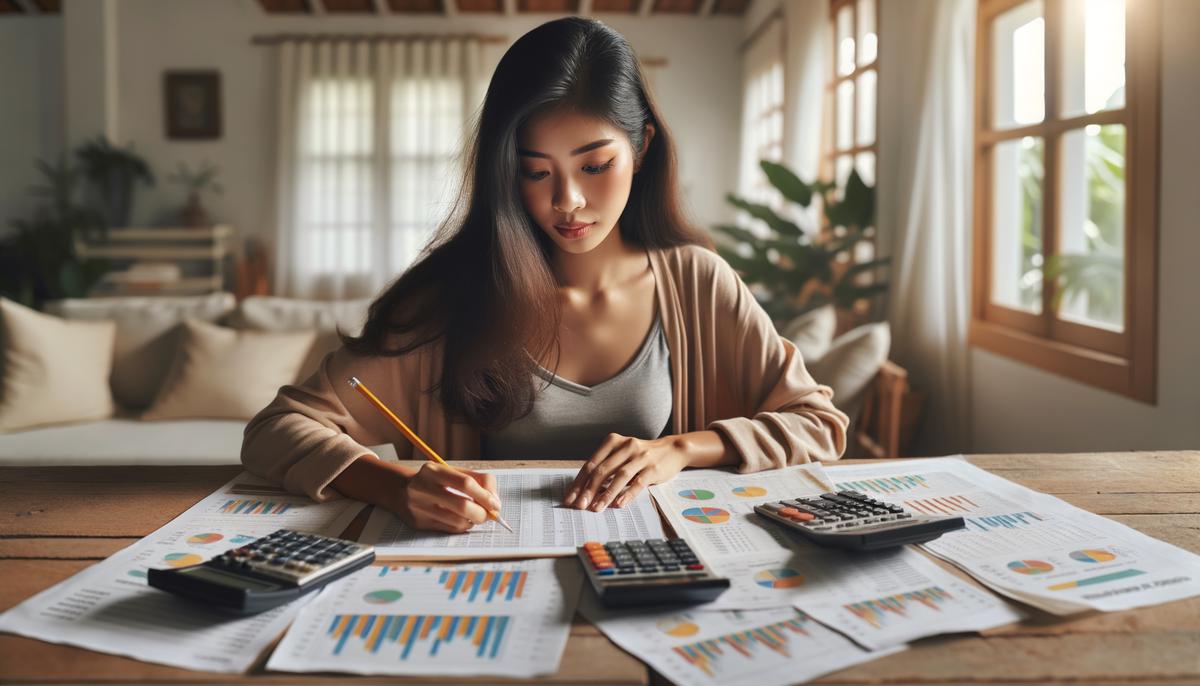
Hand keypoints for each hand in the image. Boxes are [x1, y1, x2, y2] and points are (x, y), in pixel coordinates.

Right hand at [390, 462, 500, 532]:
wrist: (400, 490)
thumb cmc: (434, 481)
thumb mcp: (452, 472)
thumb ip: (477, 480)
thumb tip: (495, 502)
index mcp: (432, 470)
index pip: (466, 483)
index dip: (485, 495)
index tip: (495, 504)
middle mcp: (422, 488)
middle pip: (462, 506)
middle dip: (482, 513)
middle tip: (489, 515)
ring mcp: (418, 507)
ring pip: (457, 521)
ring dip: (473, 521)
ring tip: (476, 516)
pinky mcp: (418, 523)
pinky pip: (449, 529)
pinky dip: (462, 526)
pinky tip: (463, 520)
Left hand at [563, 433, 688, 511]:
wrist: (672, 450)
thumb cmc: (641, 456)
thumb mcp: (621, 455)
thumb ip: (606, 468)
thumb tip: (584, 491)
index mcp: (613, 441)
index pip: (591, 464)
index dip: (579, 482)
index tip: (570, 498)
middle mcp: (626, 446)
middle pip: (603, 470)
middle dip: (588, 490)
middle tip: (579, 506)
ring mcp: (641, 456)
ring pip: (619, 476)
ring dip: (606, 494)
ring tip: (596, 508)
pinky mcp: (654, 467)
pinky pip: (638, 482)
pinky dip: (627, 494)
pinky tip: (618, 504)